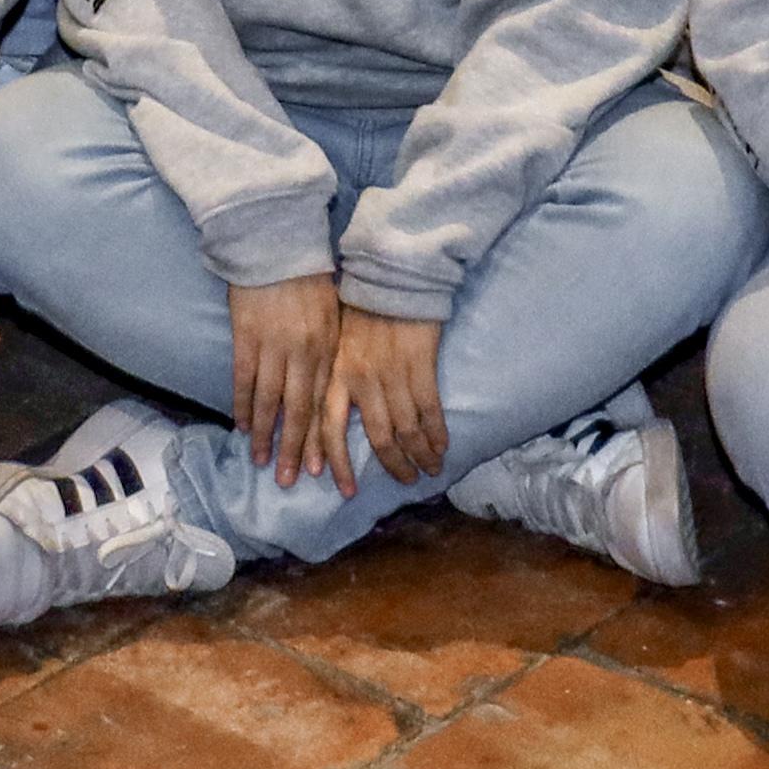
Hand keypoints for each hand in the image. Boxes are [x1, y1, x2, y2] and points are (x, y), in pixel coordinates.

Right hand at [226, 272, 343, 484]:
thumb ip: (329, 346)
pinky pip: (243, 379)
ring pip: (270, 401)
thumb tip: (326, 382)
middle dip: (294, 448)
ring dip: (265, 435)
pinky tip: (242, 427)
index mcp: (327, 346)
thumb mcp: (331, 311)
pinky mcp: (245, 335)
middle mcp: (302, 352)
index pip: (323, 402)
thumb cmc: (307, 274)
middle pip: (299, 410)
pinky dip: (243, 405)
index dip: (319, 437)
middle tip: (290, 481)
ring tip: (262, 462)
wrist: (275, 240)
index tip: (319, 468)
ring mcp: (272, 345)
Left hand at [322, 307, 449, 488]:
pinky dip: (437, 434)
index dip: (338, 464)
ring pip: (407, 430)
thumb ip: (333, 381)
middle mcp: (362, 381)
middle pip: (378, 439)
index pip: (330, 431)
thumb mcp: (334, 346)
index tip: (346, 491)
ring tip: (430, 469)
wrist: (391, 277)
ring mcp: (393, 375)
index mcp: (336, 376)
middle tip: (406, 482)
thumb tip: (326, 419)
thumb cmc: (360, 310)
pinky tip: (442, 447)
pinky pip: (430, 411)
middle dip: (394, 466)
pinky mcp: (421, 366)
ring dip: (420, 455)